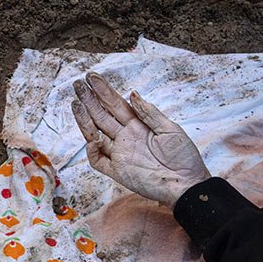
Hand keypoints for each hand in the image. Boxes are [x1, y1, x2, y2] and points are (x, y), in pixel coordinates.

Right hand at [72, 73, 209, 206]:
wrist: (187, 184)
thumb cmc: (184, 157)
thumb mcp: (170, 129)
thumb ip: (149, 112)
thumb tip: (132, 94)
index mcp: (138, 125)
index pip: (116, 105)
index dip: (104, 91)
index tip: (92, 77)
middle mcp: (125, 137)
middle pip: (102, 116)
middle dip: (89, 100)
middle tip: (78, 85)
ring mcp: (119, 154)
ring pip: (95, 134)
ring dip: (84, 119)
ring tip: (76, 103)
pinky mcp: (117, 171)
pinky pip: (98, 161)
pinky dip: (92, 151)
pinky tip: (93, 138)